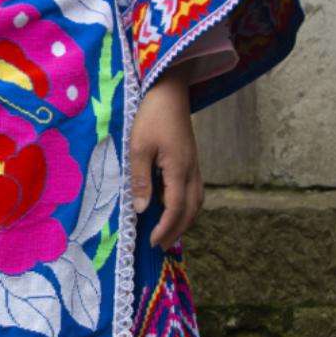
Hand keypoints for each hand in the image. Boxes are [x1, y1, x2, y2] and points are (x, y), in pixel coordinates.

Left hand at [128, 69, 203, 251]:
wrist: (169, 91)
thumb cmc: (151, 116)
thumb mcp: (139, 147)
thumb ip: (141, 179)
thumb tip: (143, 210)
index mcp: (179, 169)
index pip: (175, 209)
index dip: (165, 228)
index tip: (152, 242)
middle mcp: (192, 171)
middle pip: (191, 210)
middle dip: (177, 230)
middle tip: (160, 245)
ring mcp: (194, 165)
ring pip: (197, 201)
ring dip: (184, 220)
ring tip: (168, 231)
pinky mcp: (191, 160)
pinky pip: (195, 191)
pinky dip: (186, 206)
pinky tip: (172, 207)